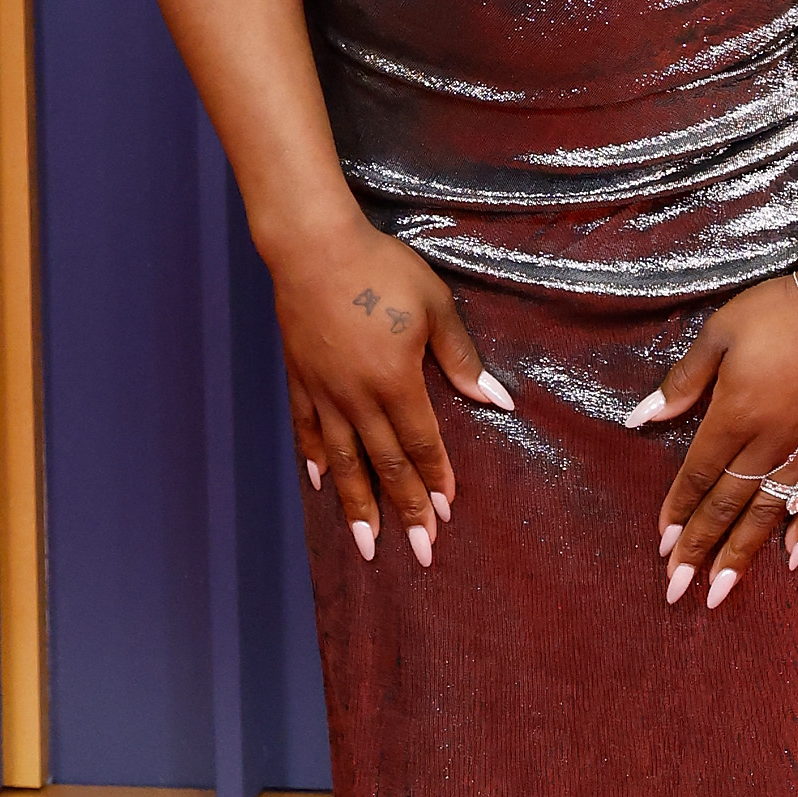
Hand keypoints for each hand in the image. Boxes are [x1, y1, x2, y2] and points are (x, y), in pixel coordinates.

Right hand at [272, 217, 510, 568]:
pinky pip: (307, 430)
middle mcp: (357, 398)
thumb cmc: (381, 269)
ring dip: (357, 505)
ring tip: (366, 544)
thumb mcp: (434, 307)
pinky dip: (315, 461)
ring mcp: (324, 392)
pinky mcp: (300, 379)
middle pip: (384, 465)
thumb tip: (497, 400)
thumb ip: (462, 359)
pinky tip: (322, 485)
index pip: (420, 443)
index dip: (435, 479)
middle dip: (405, 510)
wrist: (313, 245)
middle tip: (419, 551)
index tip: (447, 513)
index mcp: (395, 381)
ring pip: (343, 461)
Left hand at [633, 272, 797, 610]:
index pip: (698, 474)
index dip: (678, 510)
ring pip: (767, 512)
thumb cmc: (779, 311)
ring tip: (722, 591)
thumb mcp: (719, 334)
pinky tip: (791, 557)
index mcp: (733, 416)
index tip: (662, 545)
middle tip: (678, 589)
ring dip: (742, 553)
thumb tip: (642, 417)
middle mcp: (767, 443)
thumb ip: (684, 381)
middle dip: (699, 549)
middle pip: (726, 506)